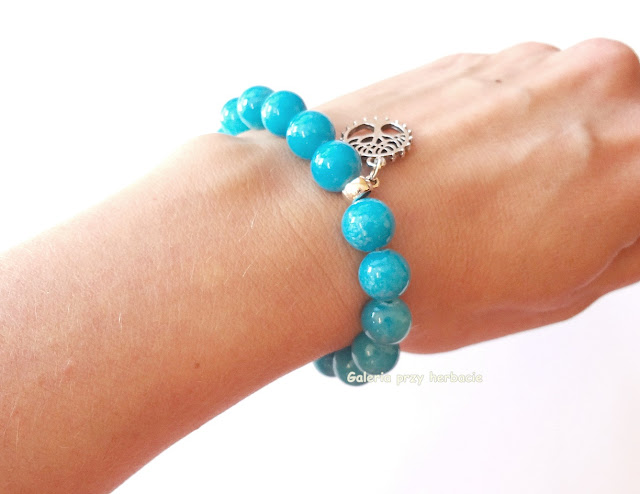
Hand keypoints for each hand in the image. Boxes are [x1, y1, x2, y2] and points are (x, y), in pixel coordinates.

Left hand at [317, 39, 639, 352]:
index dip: (626, 218)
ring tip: (482, 202)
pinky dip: (496, 129)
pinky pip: (512, 96)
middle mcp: (601, 88)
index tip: (602, 234)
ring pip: (570, 109)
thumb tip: (636, 225)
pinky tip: (452, 172)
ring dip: (546, 150)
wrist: (317, 219)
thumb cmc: (424, 272)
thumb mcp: (557, 293)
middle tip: (547, 226)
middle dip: (603, 178)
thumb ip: (626, 247)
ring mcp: (531, 61)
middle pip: (631, 135)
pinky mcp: (472, 55)